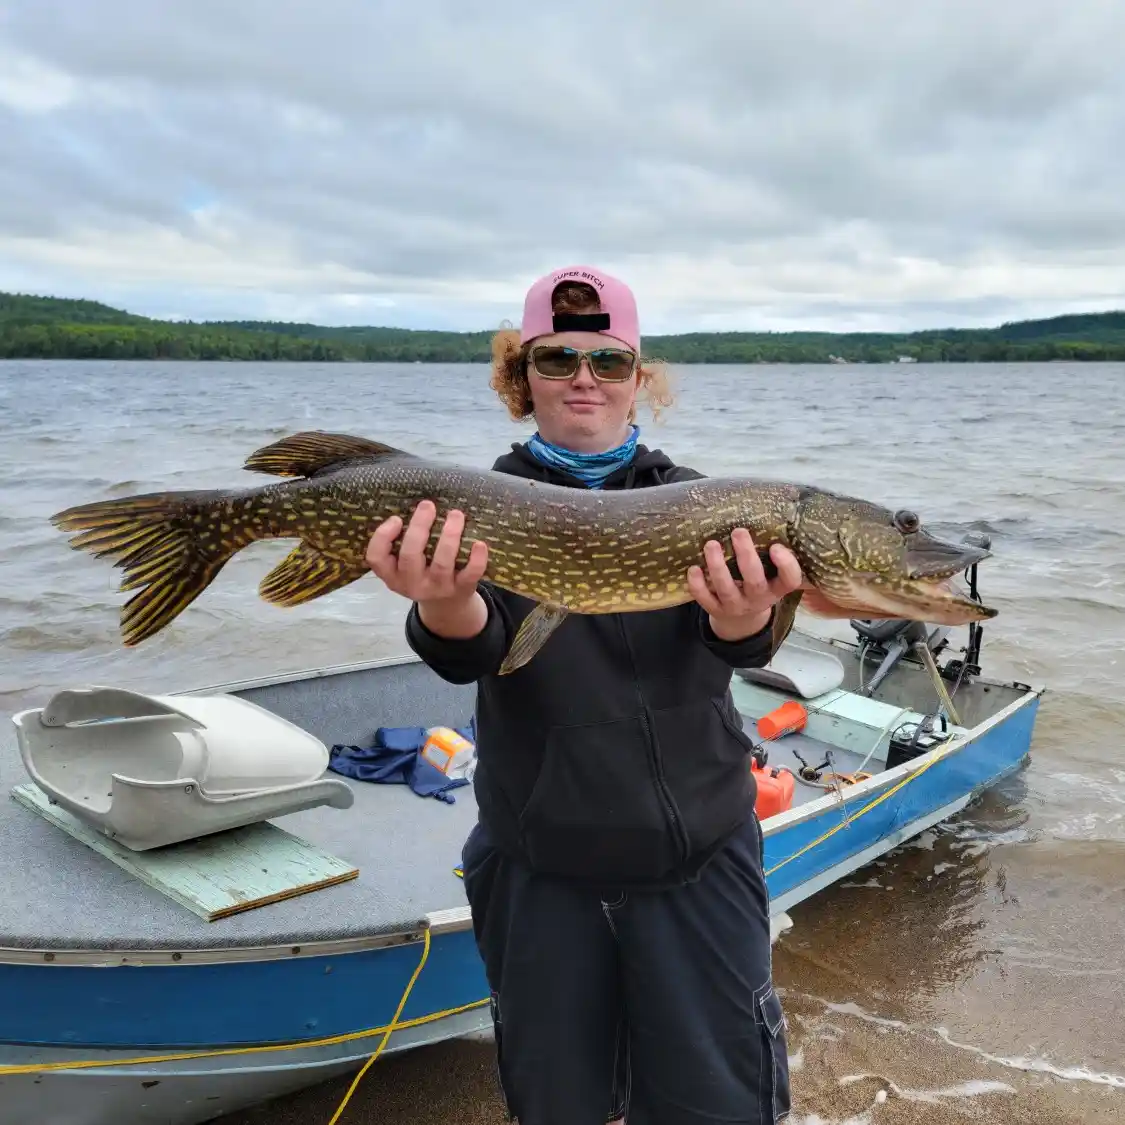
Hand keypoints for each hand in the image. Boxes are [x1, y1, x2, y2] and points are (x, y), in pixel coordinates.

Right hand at [366, 501, 489, 637]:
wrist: (448, 606)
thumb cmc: (423, 573)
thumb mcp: (405, 565)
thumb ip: (403, 543)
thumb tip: (416, 506)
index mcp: (393, 575)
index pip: (376, 558)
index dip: (383, 537)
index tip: (396, 518)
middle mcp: (412, 584)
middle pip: (410, 555)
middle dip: (419, 527)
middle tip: (428, 505)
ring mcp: (437, 588)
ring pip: (441, 562)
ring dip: (449, 535)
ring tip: (455, 514)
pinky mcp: (461, 589)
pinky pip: (470, 574)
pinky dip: (476, 559)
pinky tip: (479, 543)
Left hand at [687, 528, 802, 640]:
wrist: (742, 619)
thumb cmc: (759, 583)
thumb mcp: (771, 574)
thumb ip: (770, 554)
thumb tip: (763, 513)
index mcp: (777, 588)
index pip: (789, 580)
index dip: (786, 565)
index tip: (776, 546)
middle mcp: (758, 599)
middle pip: (754, 581)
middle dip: (746, 556)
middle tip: (738, 531)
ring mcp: (736, 606)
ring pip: (727, 589)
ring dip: (718, 566)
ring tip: (711, 544)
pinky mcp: (716, 610)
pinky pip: (705, 600)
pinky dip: (698, 585)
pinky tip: (693, 568)